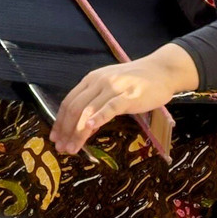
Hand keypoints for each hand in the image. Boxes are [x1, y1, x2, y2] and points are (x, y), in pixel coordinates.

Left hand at [51, 44, 198, 154]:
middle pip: (75, 108)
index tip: (55, 137)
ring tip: (72, 148)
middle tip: (61, 148)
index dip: (60, 121)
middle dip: (65, 130)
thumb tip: (84, 124)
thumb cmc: (136, 81)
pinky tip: (90, 129)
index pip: (69, 102)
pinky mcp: (129, 95)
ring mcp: (113, 88)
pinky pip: (110, 107)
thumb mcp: (110, 87)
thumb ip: (97, 102)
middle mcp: (98, 82)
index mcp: (91, 80)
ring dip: (78, 131)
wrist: (161, 70)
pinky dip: (99, 118)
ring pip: (89, 110)